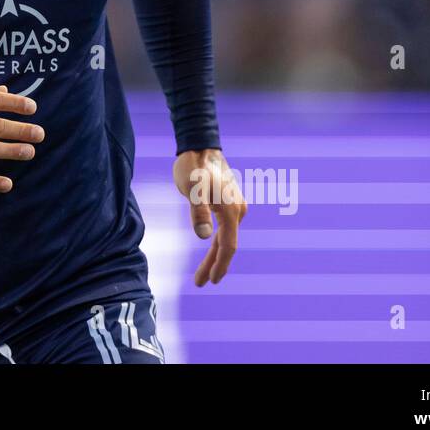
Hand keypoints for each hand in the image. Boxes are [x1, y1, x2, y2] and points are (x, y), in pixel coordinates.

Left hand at [173, 148, 245, 284]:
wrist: (199, 146)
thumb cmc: (193, 166)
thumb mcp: (192, 189)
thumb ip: (198, 212)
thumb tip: (204, 237)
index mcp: (231, 210)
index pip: (228, 245)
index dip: (220, 265)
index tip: (212, 281)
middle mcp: (237, 210)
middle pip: (226, 244)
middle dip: (214, 265)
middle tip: (201, 283)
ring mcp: (234, 206)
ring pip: (225, 237)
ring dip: (214, 255)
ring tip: (202, 274)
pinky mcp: (227, 203)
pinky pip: (223, 229)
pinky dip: (216, 242)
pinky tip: (208, 248)